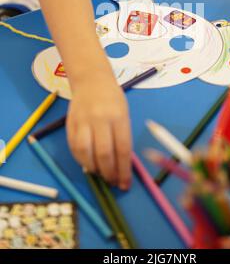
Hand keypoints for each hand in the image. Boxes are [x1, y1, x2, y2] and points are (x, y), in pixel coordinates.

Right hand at [66, 73, 131, 189]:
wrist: (91, 80)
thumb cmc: (112, 99)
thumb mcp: (124, 114)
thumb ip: (122, 137)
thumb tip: (121, 165)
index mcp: (118, 116)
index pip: (122, 149)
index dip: (124, 170)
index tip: (125, 184)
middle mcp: (100, 119)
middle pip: (104, 153)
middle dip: (109, 173)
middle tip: (112, 182)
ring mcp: (83, 121)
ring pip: (85, 153)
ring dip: (93, 169)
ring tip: (100, 174)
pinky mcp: (70, 124)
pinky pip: (74, 147)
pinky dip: (81, 160)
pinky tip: (88, 164)